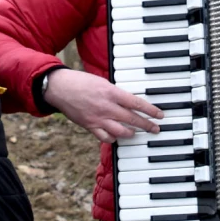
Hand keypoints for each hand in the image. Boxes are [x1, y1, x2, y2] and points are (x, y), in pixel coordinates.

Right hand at [43, 68, 164, 143]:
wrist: (60, 88)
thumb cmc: (80, 82)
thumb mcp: (102, 82)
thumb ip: (115, 93)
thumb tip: (128, 102)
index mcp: (111, 92)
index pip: (136, 103)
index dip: (150, 110)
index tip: (160, 115)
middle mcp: (106, 107)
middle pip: (132, 119)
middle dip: (146, 125)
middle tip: (155, 129)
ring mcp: (98, 118)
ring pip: (121, 131)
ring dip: (131, 133)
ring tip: (136, 133)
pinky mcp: (89, 126)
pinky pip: (106, 137)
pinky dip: (113, 138)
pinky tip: (116, 136)